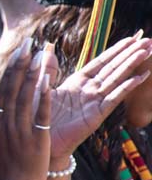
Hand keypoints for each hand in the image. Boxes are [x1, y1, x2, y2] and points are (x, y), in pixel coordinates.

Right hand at [0, 44, 52, 179]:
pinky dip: (43, 98)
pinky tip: (47, 82)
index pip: (3, 92)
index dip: (10, 71)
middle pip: (14, 89)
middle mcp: (8, 124)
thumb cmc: (2, 171)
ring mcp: (22, 131)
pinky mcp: (37, 139)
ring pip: (26, 97)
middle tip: (28, 45)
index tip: (16, 54)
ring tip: (38, 56)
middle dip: (21, 66)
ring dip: (32, 75)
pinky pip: (40, 115)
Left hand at [47, 35, 151, 159]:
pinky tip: (141, 75)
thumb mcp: (40, 88)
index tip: (130, 38)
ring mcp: (95, 101)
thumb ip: (47, 69)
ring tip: (147, 50)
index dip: (115, 50)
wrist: (39, 141)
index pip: (100, 62)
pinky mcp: (97, 114)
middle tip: (148, 40)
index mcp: (76, 83)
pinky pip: (114, 96)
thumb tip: (48, 48)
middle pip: (113, 67)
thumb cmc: (39, 116)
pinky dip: (128, 85)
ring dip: (132, 64)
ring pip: (116, 78)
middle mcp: (89, 90)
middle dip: (129, 53)